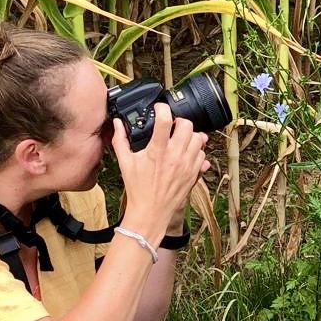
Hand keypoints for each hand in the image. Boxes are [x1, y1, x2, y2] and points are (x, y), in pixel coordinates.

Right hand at [111, 103, 209, 234]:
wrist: (150, 212)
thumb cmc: (137, 188)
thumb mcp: (125, 162)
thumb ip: (120, 140)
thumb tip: (117, 124)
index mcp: (157, 151)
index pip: (165, 121)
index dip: (162, 108)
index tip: (159, 108)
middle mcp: (175, 156)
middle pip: (187, 125)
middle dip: (179, 121)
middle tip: (172, 125)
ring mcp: (187, 164)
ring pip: (199, 138)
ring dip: (190, 135)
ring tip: (181, 138)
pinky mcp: (194, 173)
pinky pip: (203, 155)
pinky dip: (197, 151)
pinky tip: (186, 153)